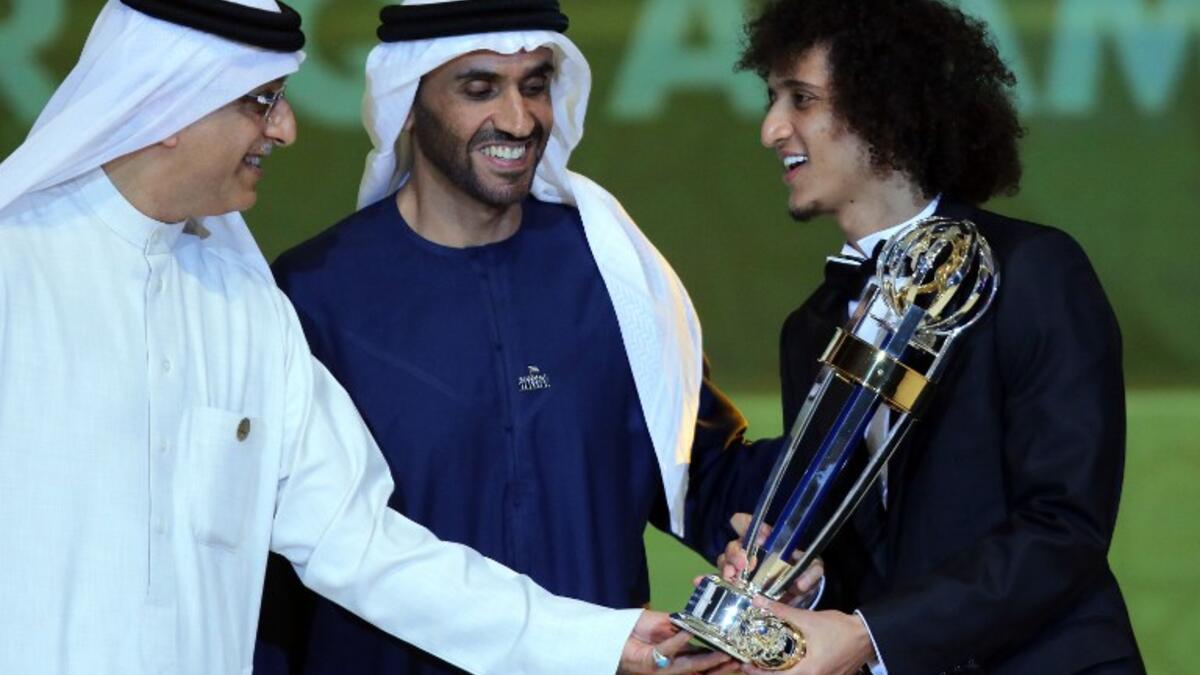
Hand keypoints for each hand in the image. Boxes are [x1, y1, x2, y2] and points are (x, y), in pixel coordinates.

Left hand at [618, 610, 737, 673]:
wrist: (613, 633)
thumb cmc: (638, 629)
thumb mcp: (666, 624)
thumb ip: (683, 626)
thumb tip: (703, 623)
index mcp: (681, 656)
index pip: (706, 660)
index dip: (723, 659)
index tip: (740, 654)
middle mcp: (675, 665)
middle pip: (704, 670)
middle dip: (723, 666)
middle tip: (740, 660)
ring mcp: (664, 667)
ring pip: (691, 666)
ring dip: (709, 661)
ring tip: (725, 654)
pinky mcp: (652, 664)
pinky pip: (669, 652)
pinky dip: (679, 642)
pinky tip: (689, 633)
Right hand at [714, 514, 823, 602]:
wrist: (796, 599)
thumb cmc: (802, 574)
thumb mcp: (812, 569)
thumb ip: (811, 572)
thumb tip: (800, 583)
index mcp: (764, 541)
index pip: (747, 523)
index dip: (750, 525)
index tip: (760, 536)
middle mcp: (747, 553)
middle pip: (733, 545)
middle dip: (736, 553)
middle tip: (744, 565)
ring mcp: (739, 571)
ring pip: (723, 562)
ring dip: (726, 569)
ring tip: (731, 579)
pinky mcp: (734, 588)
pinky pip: (716, 581)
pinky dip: (706, 581)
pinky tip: (700, 582)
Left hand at [739, 598, 872, 674]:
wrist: (867, 634)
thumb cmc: (839, 629)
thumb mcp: (808, 619)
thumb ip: (782, 612)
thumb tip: (758, 602)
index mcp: (809, 671)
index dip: (759, 673)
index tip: (745, 665)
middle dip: (769, 673)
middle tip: (754, 662)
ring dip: (783, 672)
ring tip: (769, 661)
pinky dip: (797, 670)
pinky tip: (791, 660)